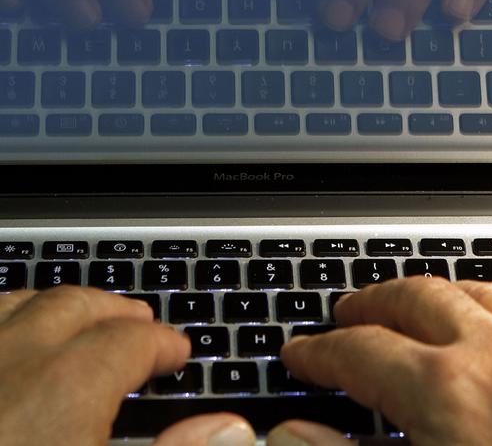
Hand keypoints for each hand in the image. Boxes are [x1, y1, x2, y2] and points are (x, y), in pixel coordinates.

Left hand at [0, 286, 255, 445]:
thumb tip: (227, 430)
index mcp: (63, 390)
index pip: (132, 339)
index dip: (163, 342)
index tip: (176, 351)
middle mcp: (7, 362)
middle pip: (73, 305)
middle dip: (115, 310)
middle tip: (137, 324)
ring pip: (11, 303)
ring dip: (53, 306)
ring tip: (74, 319)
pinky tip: (2, 341)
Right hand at [276, 278, 491, 444]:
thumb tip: (295, 433)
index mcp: (449, 392)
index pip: (360, 352)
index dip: (321, 353)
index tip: (302, 355)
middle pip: (416, 299)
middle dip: (373, 302)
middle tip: (348, 312)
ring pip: (478, 293)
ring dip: (435, 297)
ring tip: (413, 307)